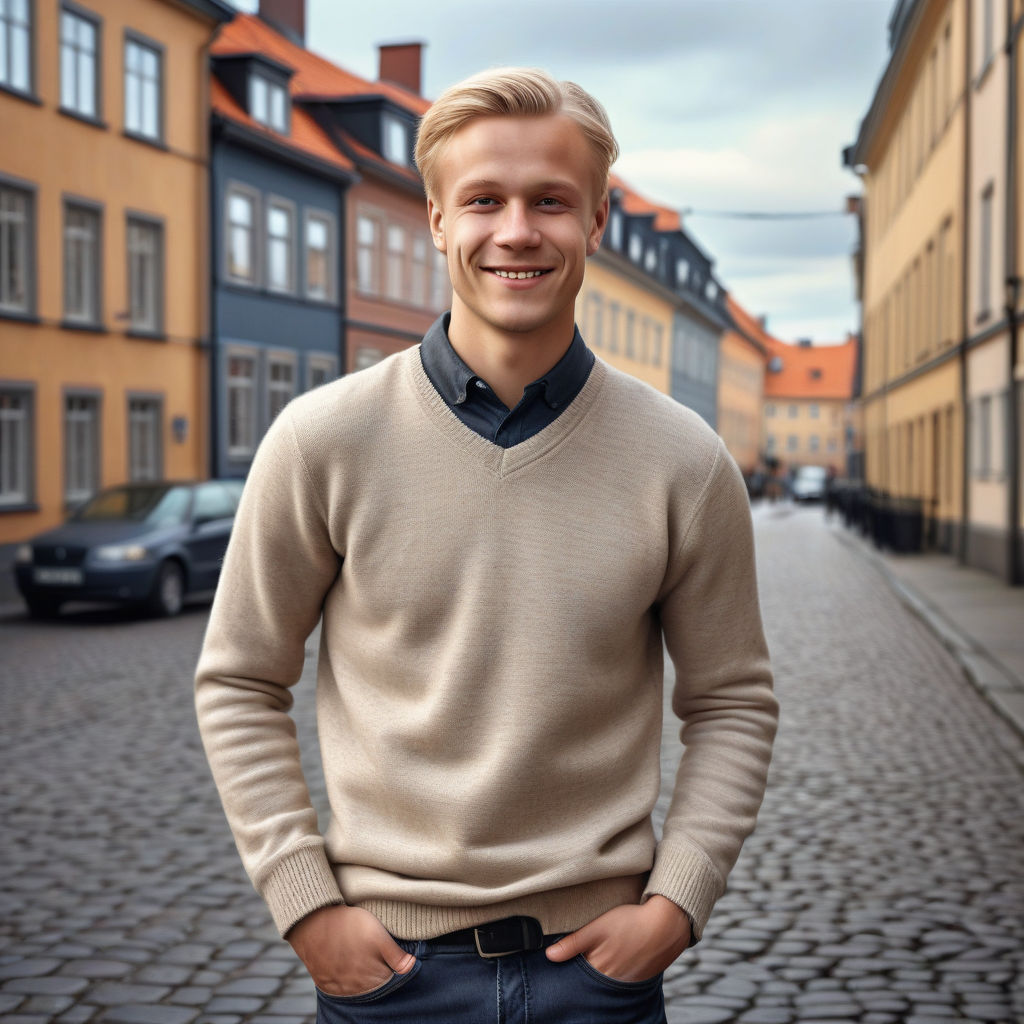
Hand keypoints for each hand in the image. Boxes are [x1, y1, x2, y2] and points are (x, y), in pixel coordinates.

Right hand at [287, 904, 415, 996]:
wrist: (312, 921)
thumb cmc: (348, 925)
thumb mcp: (378, 934)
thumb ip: (396, 955)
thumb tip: (412, 967)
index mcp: (373, 979)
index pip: (392, 979)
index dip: (394, 965)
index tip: (391, 952)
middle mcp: (356, 989)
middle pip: (375, 984)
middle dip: (379, 970)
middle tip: (374, 950)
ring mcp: (339, 988)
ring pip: (359, 986)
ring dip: (363, 974)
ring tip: (360, 953)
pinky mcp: (325, 983)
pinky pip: (341, 985)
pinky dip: (347, 976)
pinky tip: (347, 960)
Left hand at [544, 895, 690, 982]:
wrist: (668, 924)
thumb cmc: (631, 922)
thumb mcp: (597, 927)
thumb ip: (573, 943)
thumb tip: (549, 955)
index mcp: (600, 969)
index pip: (578, 975)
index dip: (571, 967)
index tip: (566, 959)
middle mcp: (613, 981)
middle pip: (592, 980)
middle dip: (586, 971)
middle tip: (588, 953)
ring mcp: (628, 981)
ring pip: (607, 980)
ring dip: (602, 970)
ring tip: (604, 953)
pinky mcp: (641, 977)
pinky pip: (623, 978)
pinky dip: (617, 971)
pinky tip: (619, 956)